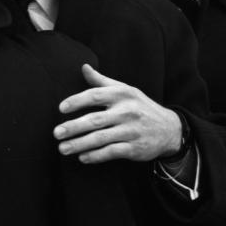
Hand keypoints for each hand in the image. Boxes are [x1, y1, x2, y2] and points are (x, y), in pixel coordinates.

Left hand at [53, 64, 181, 163]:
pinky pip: (111, 152)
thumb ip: (102, 81)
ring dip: (79, 144)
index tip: (61, 108)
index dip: (77, 101)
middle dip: (73, 127)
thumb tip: (84, 67)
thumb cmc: (140, 107)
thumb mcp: (125, 90)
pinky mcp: (135, 148)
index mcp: (122, 94)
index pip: (95, 95)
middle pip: (95, 120)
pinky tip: (82, 158)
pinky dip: (96, 156)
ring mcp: (131, 130)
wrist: (169, 128)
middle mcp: (127, 111)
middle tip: (56, 133)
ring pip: (101, 138)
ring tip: (63, 148)